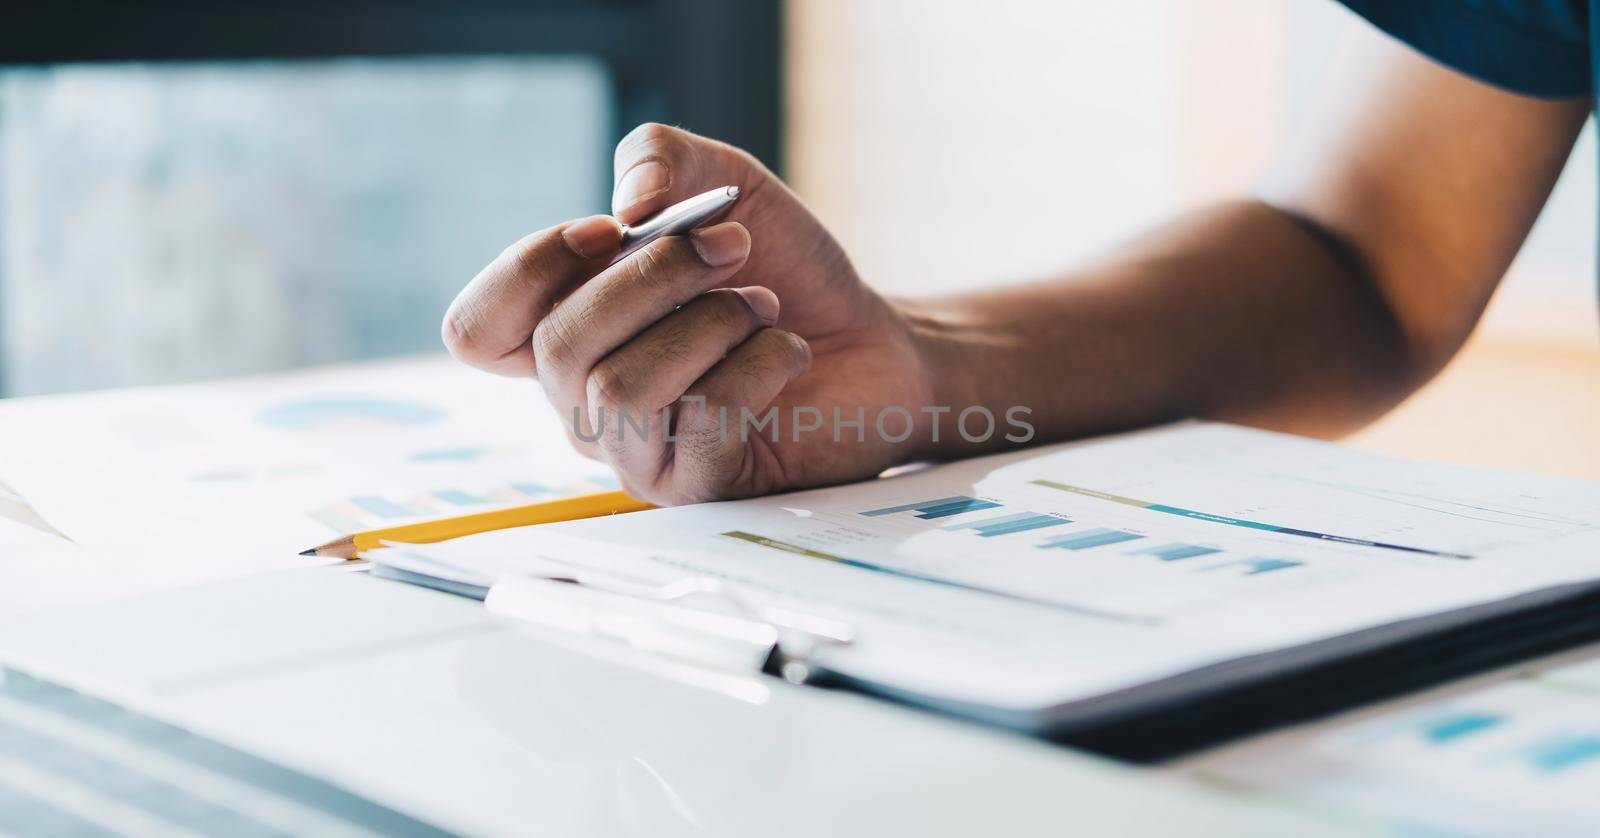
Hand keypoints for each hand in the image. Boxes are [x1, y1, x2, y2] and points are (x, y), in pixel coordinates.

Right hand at [443, 124, 937, 503]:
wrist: (871, 336)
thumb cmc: (781, 268)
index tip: (614, 229)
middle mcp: (582, 401)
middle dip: (654, 278)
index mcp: (562, 332)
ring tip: (762, 309)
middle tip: (733, 248)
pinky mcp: (700, 486)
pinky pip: (704, 420)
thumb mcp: (719, 179)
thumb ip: (658, 157)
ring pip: (623, 390)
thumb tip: (627, 208)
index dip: (531, 270)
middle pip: (559, 346)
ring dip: (712, 323)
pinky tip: (786, 353)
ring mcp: (635, 453)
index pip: (476, 330)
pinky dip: (759, 365)